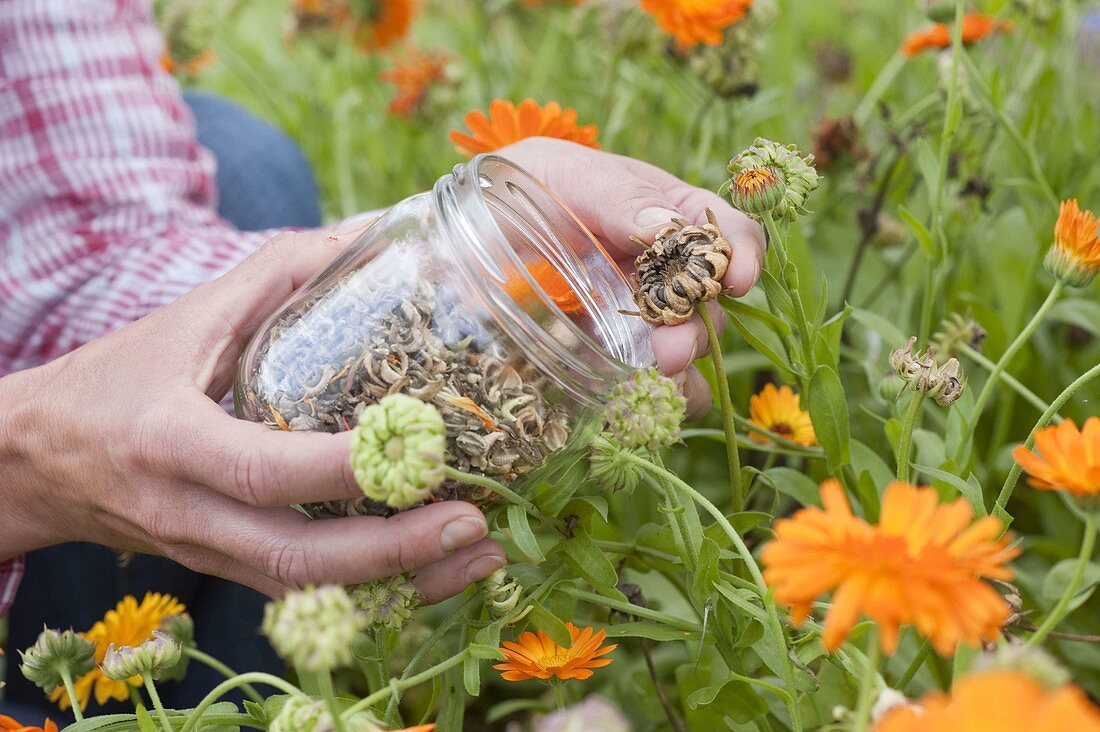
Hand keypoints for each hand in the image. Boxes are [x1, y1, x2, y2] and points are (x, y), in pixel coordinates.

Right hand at [0, 223, 505, 602]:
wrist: (41, 462)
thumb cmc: (121, 379)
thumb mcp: (191, 317)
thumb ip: (282, 275)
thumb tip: (377, 232)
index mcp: (173, 441)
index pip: (264, 468)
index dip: (345, 468)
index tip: (425, 449)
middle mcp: (191, 514)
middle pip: (297, 556)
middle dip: (394, 551)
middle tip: (473, 525)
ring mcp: (209, 555)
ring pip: (310, 592)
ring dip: (401, 584)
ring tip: (480, 559)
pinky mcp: (228, 573)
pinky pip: (308, 598)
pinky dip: (376, 594)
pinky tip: (436, 574)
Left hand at [500, 138, 766, 417]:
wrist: (472, 226)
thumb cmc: (524, 182)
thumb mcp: (566, 173)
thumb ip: (617, 195)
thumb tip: (665, 228)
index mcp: (669, 213)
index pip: (728, 232)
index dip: (741, 254)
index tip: (736, 280)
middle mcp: (666, 267)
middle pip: (710, 300)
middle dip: (700, 325)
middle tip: (673, 349)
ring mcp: (642, 312)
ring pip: (690, 345)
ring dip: (683, 364)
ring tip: (658, 376)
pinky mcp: (613, 351)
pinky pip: (656, 382)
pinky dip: (663, 397)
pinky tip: (647, 403)